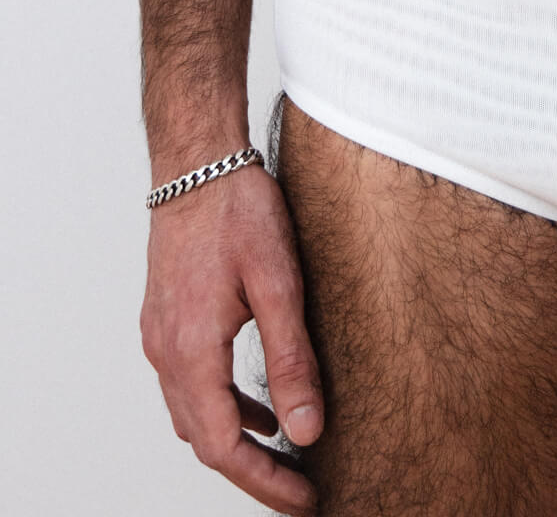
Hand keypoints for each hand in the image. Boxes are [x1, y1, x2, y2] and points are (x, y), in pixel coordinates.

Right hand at [140, 160, 321, 513]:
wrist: (198, 161)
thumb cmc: (238, 210)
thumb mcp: (279, 283)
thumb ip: (292, 359)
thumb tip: (308, 429)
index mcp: (190, 351)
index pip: (223, 446)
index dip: (263, 482)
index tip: (305, 500)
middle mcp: (166, 351)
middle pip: (205, 439)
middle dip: (252, 472)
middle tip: (300, 490)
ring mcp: (161, 335)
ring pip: (194, 414)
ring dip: (236, 440)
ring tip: (285, 458)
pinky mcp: (168, 318)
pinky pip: (191, 383)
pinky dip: (223, 406)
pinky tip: (259, 405)